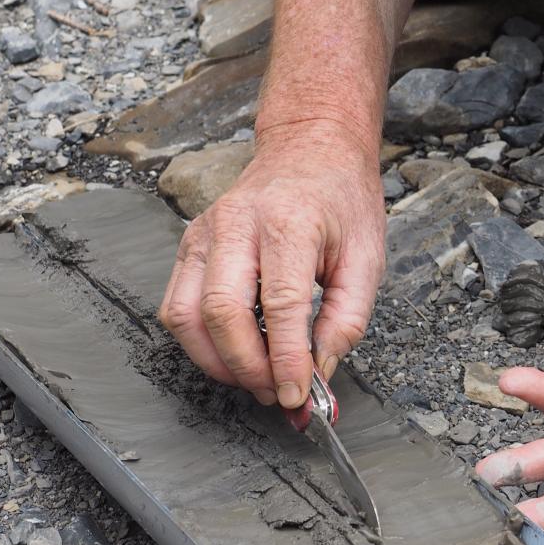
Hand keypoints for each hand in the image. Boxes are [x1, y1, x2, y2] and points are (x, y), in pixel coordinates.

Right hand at [158, 122, 384, 409]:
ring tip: (256, 378)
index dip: (286, 360)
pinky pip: (176, 305)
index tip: (299, 395)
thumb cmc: (341, 199)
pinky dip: (200, 341)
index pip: (280, 304)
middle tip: (277, 393)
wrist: (311, 149)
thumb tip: (320, 372)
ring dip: (217, 361)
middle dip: (247, 367)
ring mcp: (204, 232)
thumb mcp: (367, 257)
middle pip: (221, 311)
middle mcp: (237, 223)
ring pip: (186, 314)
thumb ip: (347, 320)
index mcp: (289, 221)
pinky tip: (235, 350)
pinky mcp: (189, 245)